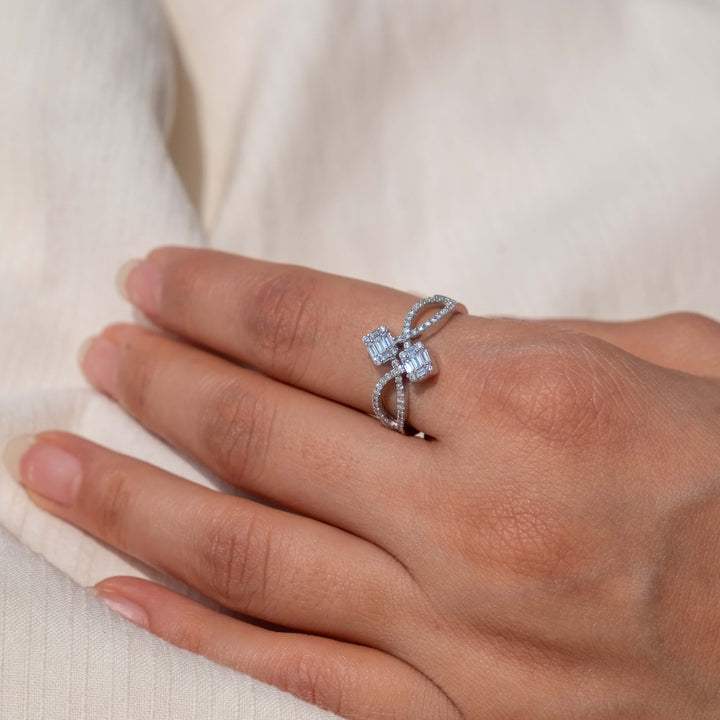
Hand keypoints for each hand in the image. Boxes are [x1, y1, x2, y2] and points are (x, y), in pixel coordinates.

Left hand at [7, 247, 719, 718]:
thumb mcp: (674, 363)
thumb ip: (536, 344)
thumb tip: (416, 334)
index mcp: (541, 396)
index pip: (325, 322)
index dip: (223, 296)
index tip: (155, 280)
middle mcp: (480, 511)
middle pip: (266, 431)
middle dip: (163, 382)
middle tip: (99, 354)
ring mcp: (460, 632)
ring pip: (253, 554)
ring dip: (136, 501)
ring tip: (52, 466)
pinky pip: (299, 674)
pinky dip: (200, 632)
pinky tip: (125, 593)